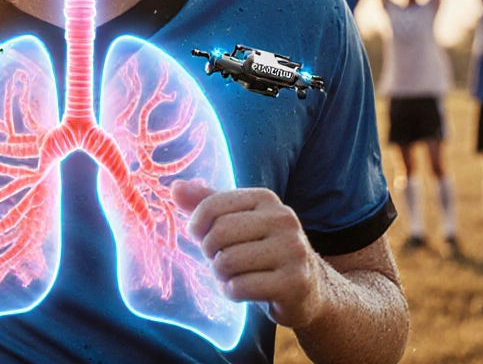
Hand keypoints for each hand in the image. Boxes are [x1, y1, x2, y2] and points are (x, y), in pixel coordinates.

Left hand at [172, 181, 327, 328]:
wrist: (308, 289)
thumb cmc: (263, 252)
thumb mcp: (238, 222)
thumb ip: (207, 204)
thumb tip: (174, 188)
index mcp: (266, 199)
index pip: (212, 206)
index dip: (197, 226)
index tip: (201, 238)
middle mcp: (284, 219)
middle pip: (218, 234)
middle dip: (210, 253)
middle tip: (221, 260)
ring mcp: (292, 251)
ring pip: (227, 262)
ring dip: (221, 275)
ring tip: (233, 275)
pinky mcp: (293, 282)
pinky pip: (240, 287)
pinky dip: (232, 292)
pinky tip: (243, 290)